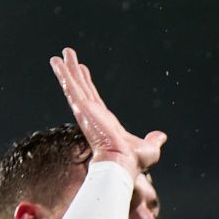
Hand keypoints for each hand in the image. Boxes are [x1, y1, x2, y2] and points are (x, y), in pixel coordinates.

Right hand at [49, 48, 164, 173]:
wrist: (122, 163)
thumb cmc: (134, 160)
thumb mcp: (149, 148)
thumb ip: (153, 140)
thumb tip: (161, 136)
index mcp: (105, 122)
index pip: (94, 98)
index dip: (87, 84)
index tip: (82, 70)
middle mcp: (93, 115)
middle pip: (82, 88)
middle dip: (74, 73)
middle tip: (67, 56)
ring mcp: (86, 111)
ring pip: (73, 86)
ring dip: (65, 70)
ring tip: (58, 55)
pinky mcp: (82, 108)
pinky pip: (71, 87)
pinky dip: (63, 75)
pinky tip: (57, 62)